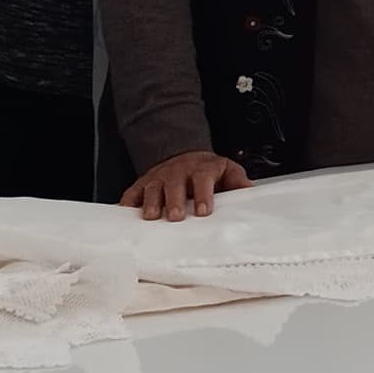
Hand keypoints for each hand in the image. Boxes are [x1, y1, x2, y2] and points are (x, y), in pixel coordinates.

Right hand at [122, 150, 245, 218]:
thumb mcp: (226, 170)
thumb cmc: (207, 170)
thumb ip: (238, 180)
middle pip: (174, 185)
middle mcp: (178, 172)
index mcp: (201, 169)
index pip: (203, 180)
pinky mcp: (144, 183)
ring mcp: (159, 177)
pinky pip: (132, 192)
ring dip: (150, 202)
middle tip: (174, 216)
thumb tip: (249, 190)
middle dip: (173, 200)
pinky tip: (124, 213)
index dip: (203, 195)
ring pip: (152, 188)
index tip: (204, 211)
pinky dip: (127, 202)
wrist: (184, 156)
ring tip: (150, 217)